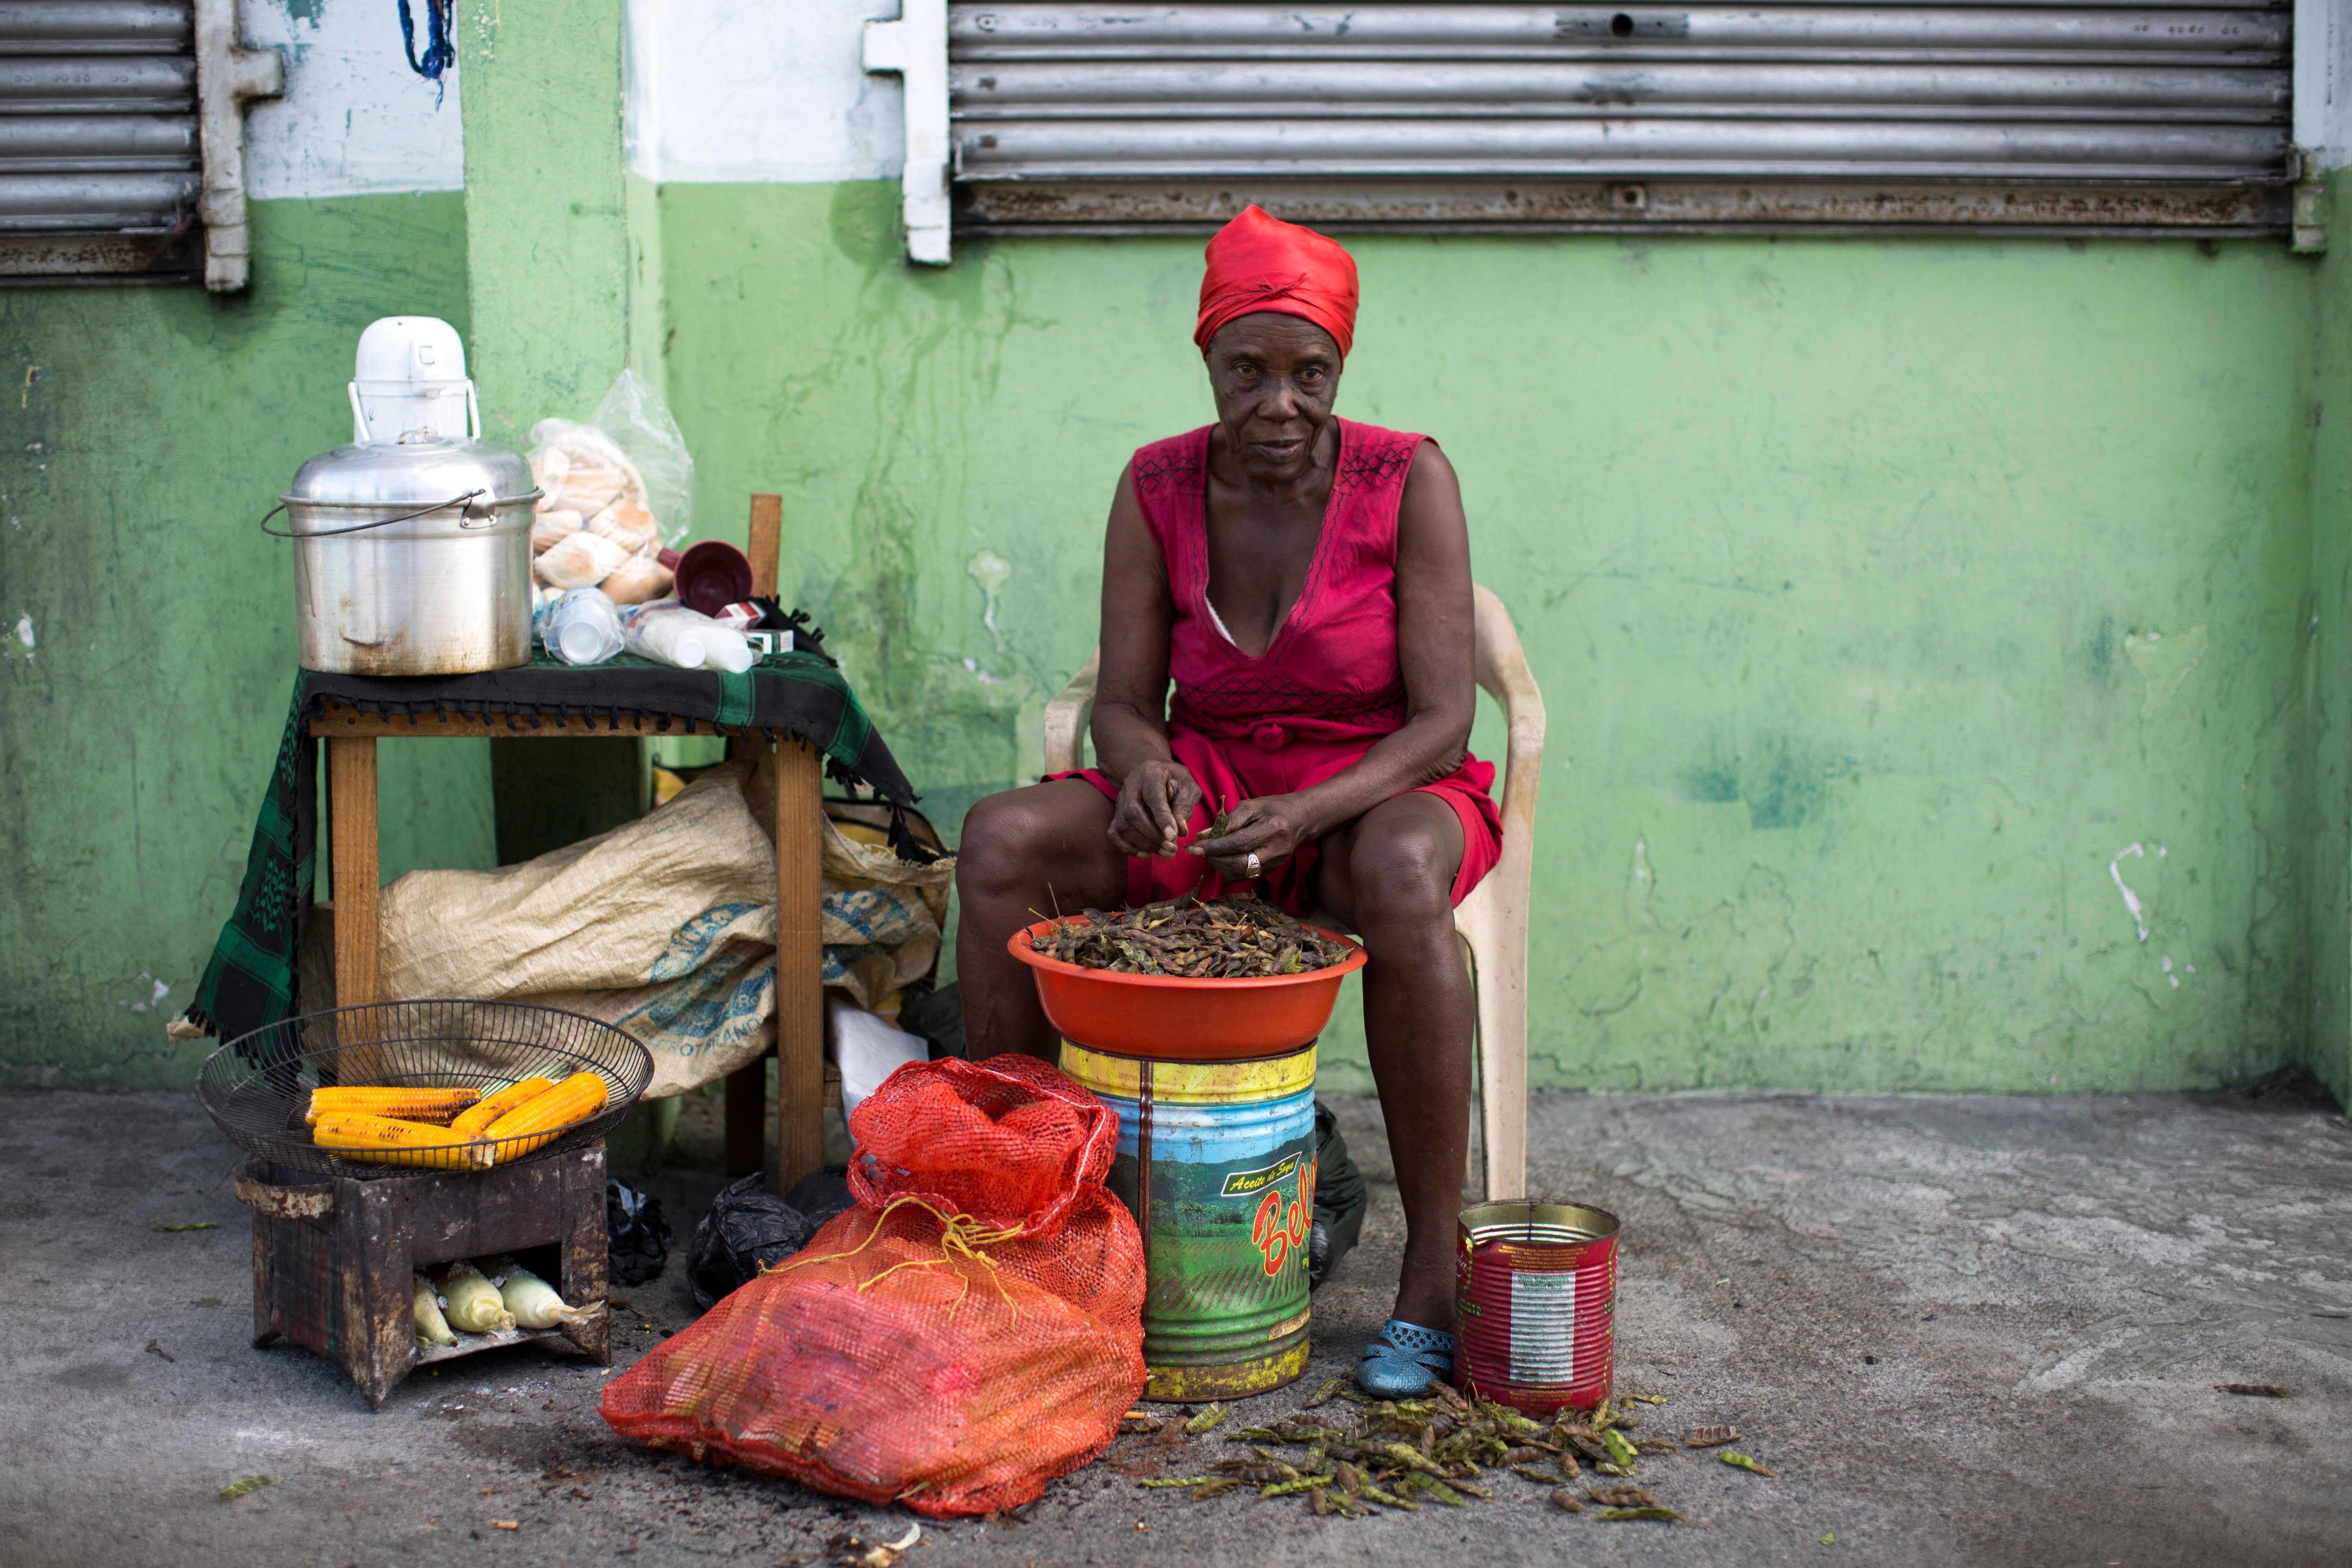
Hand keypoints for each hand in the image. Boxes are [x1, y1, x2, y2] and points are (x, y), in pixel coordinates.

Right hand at [1108, 759, 1203, 857]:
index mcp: (1150, 772)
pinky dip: (1128, 847)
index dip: (1161, 817)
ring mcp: (1120, 799)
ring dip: (1144, 843)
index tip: (1173, 836)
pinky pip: (1114, 833)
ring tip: (1166, 852)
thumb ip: (1184, 806)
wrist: (1160, 773)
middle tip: (1172, 848)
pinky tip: (1146, 854)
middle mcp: (1131, 784)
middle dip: (1152, 835)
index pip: (1152, 796)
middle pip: (1132, 813)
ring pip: (1123, 825)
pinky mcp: (1116, 813)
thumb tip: (1180, 830)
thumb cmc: (1177, 780)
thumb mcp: (1188, 787)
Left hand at [1190, 795, 1313, 880]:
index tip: (1194, 848)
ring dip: (1219, 865)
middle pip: (1237, 863)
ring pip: (1239, 874)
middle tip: (1201, 849)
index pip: (1238, 843)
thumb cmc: (1273, 808)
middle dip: (1214, 858)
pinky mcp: (1271, 871)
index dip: (1214, 847)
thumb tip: (1203, 835)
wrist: (1301, 819)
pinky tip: (1224, 857)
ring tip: (1212, 852)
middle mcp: (1274, 851)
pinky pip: (1243, 876)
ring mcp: (1274, 864)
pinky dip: (1229, 869)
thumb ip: (1227, 821)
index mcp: (1271, 829)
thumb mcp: (1251, 806)